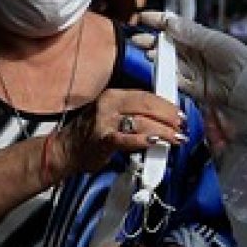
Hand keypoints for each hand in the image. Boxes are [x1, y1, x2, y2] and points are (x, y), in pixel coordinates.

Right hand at [54, 88, 185, 176]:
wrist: (65, 150)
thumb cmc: (92, 134)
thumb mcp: (111, 115)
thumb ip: (134, 114)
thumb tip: (163, 118)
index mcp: (113, 95)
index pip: (146, 95)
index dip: (166, 104)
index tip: (179, 113)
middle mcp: (109, 105)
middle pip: (147, 105)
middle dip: (169, 116)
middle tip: (182, 126)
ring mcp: (105, 122)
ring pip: (142, 122)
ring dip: (163, 131)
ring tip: (176, 138)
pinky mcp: (103, 140)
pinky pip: (128, 139)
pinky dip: (144, 141)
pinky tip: (156, 143)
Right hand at [133, 10, 246, 114]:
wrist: (246, 84)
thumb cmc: (235, 57)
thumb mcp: (211, 40)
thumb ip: (189, 32)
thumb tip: (169, 22)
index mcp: (198, 37)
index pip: (174, 26)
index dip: (158, 21)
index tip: (143, 17)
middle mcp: (193, 51)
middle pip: (167, 44)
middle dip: (151, 40)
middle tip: (136, 39)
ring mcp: (191, 69)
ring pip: (168, 61)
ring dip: (156, 56)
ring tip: (146, 52)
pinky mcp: (191, 86)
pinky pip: (174, 79)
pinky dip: (165, 74)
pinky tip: (157, 68)